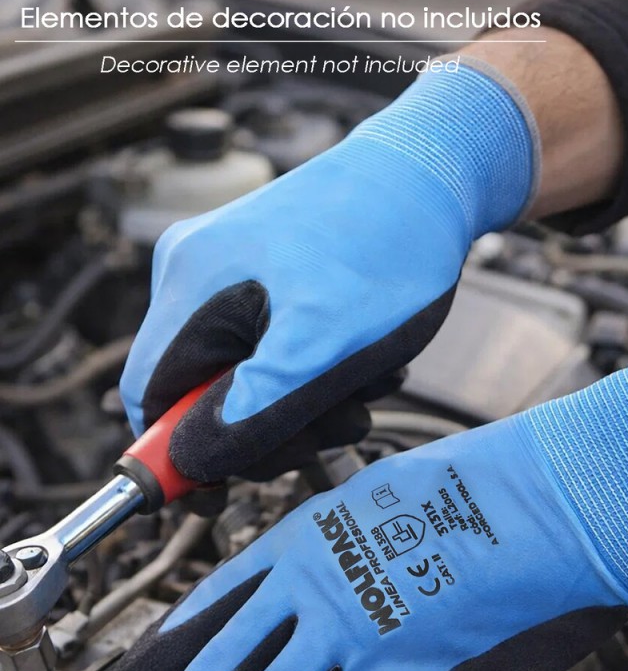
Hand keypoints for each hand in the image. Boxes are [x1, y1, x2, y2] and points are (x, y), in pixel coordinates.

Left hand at [106, 349, 627, 670]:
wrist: (550, 499)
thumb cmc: (480, 484)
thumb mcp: (386, 491)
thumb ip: (341, 532)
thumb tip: (318, 564)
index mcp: (311, 538)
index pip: (215, 603)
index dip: (166, 652)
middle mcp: (320, 590)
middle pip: (223, 669)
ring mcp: (357, 638)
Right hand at [119, 63, 537, 482]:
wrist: (432, 174)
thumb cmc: (387, 245)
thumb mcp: (325, 343)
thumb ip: (256, 409)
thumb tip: (193, 462)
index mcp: (192, 287)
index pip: (151, 398)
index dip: (179, 456)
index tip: (222, 496)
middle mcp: (197, 275)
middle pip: (200, 393)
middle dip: (268, 428)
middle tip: (337, 427)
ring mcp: (232, 273)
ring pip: (243, 377)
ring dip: (303, 403)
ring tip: (365, 388)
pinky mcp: (266, 276)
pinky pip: (270, 348)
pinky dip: (313, 373)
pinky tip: (361, 363)